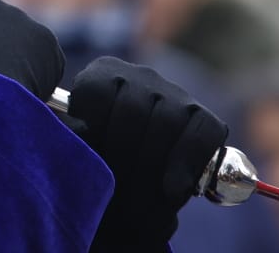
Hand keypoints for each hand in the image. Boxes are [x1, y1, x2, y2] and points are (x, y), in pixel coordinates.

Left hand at [67, 56, 227, 251]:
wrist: (134, 197)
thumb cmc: (100, 171)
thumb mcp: (78, 152)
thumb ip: (73, 136)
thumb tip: (78, 130)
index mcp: (102, 75)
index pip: (95, 93)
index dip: (92, 133)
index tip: (89, 164)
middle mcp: (140, 76)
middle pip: (132, 110)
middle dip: (122, 158)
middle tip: (115, 195)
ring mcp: (175, 94)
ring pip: (166, 122)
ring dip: (150, 168)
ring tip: (137, 202)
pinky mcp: (205, 118)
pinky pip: (200, 134)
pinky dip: (186, 162)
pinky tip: (173, 188)